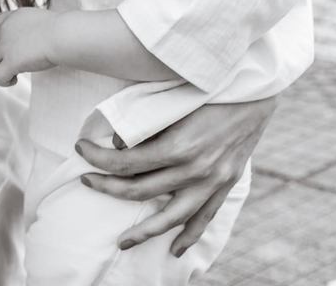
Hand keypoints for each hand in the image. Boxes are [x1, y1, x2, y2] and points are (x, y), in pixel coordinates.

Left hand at [0, 7, 58, 85]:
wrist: (63, 35)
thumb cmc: (61, 29)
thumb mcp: (39, 20)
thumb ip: (29, 27)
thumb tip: (32, 39)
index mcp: (14, 17)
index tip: (6, 46)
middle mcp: (5, 30)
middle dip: (0, 54)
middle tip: (14, 62)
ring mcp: (6, 46)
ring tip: (11, 74)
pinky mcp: (10, 62)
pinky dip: (3, 81)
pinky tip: (13, 80)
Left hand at [76, 97, 276, 255]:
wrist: (254, 89)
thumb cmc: (207, 86)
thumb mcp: (172, 99)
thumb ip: (145, 122)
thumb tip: (117, 143)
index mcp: (178, 146)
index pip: (125, 163)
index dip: (97, 158)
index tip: (80, 148)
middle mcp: (194, 170)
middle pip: (140, 191)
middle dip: (106, 187)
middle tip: (86, 181)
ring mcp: (212, 182)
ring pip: (171, 217)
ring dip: (144, 232)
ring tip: (122, 242)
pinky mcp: (226, 184)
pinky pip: (205, 218)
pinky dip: (190, 236)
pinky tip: (175, 250)